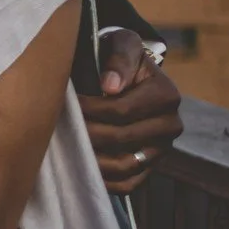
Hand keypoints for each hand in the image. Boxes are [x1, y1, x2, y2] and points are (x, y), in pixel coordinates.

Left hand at [81, 31, 182, 194]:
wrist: (123, 74)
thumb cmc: (117, 56)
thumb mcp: (121, 44)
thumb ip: (119, 58)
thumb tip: (110, 86)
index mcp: (166, 94)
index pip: (121, 110)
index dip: (89, 108)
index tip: (67, 102)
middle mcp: (170, 125)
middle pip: (120, 138)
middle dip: (85, 131)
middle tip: (58, 126)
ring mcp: (162, 149)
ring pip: (124, 165)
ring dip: (91, 159)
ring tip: (67, 146)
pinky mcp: (150, 167)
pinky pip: (128, 183)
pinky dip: (103, 179)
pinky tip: (81, 166)